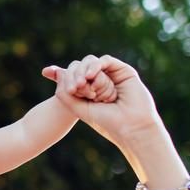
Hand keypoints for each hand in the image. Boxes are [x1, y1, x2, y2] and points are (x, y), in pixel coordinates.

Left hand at [42, 55, 161, 145]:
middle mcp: (100, 81)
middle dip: (73, 74)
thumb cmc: (107, 122)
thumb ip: (65, 94)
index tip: (58, 82)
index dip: (64, 76)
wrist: (131, 128)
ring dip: (83, 71)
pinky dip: (95, 66)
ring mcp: (112, 75)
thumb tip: (57, 74)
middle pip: (80, 67)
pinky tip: (90, 76)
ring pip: (91, 62)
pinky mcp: (124, 71)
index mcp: (89, 90)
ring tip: (82, 84)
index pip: (72, 75)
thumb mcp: (79, 109)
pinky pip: (105, 61)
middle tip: (74, 89)